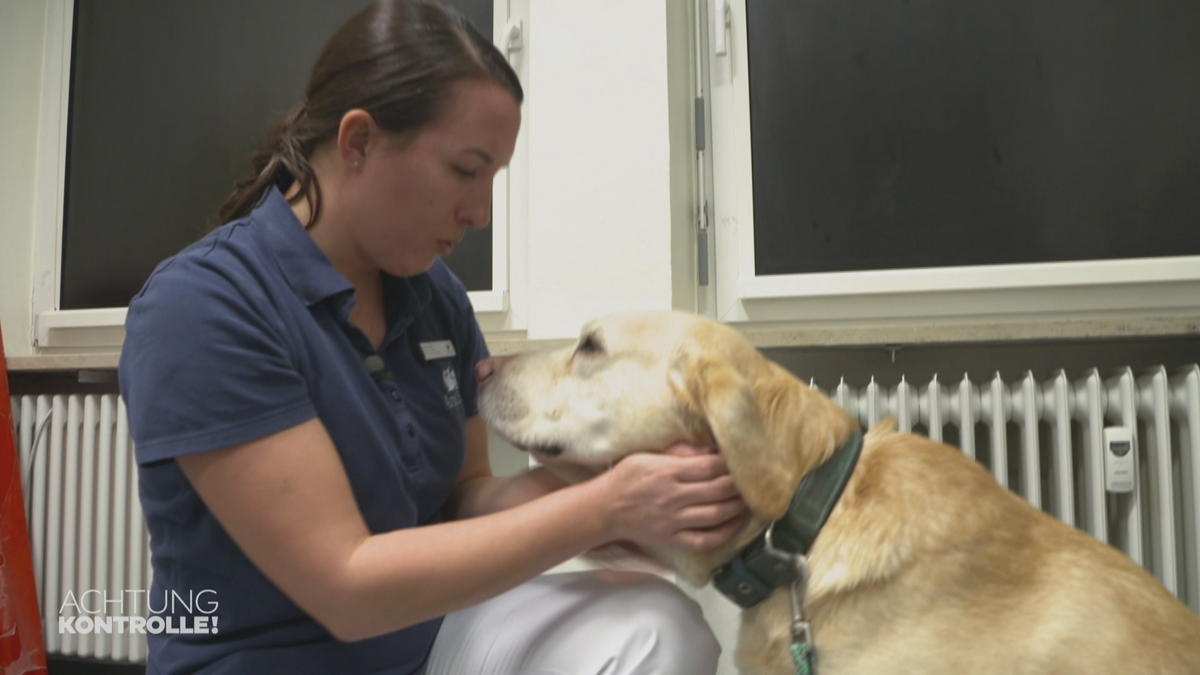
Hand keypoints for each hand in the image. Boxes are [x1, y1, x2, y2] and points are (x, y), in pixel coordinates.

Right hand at [595, 443, 746, 550]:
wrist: (604, 509)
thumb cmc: (625, 477)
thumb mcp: (647, 455)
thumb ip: (679, 452)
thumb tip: (709, 451)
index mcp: (667, 471)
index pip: (709, 467)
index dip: (730, 464)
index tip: (743, 460)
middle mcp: (673, 496)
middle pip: (718, 489)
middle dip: (740, 484)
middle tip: (753, 479)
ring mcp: (673, 519)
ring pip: (715, 515)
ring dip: (737, 507)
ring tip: (749, 499)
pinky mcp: (671, 538)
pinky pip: (703, 540)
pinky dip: (724, 534)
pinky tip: (735, 524)